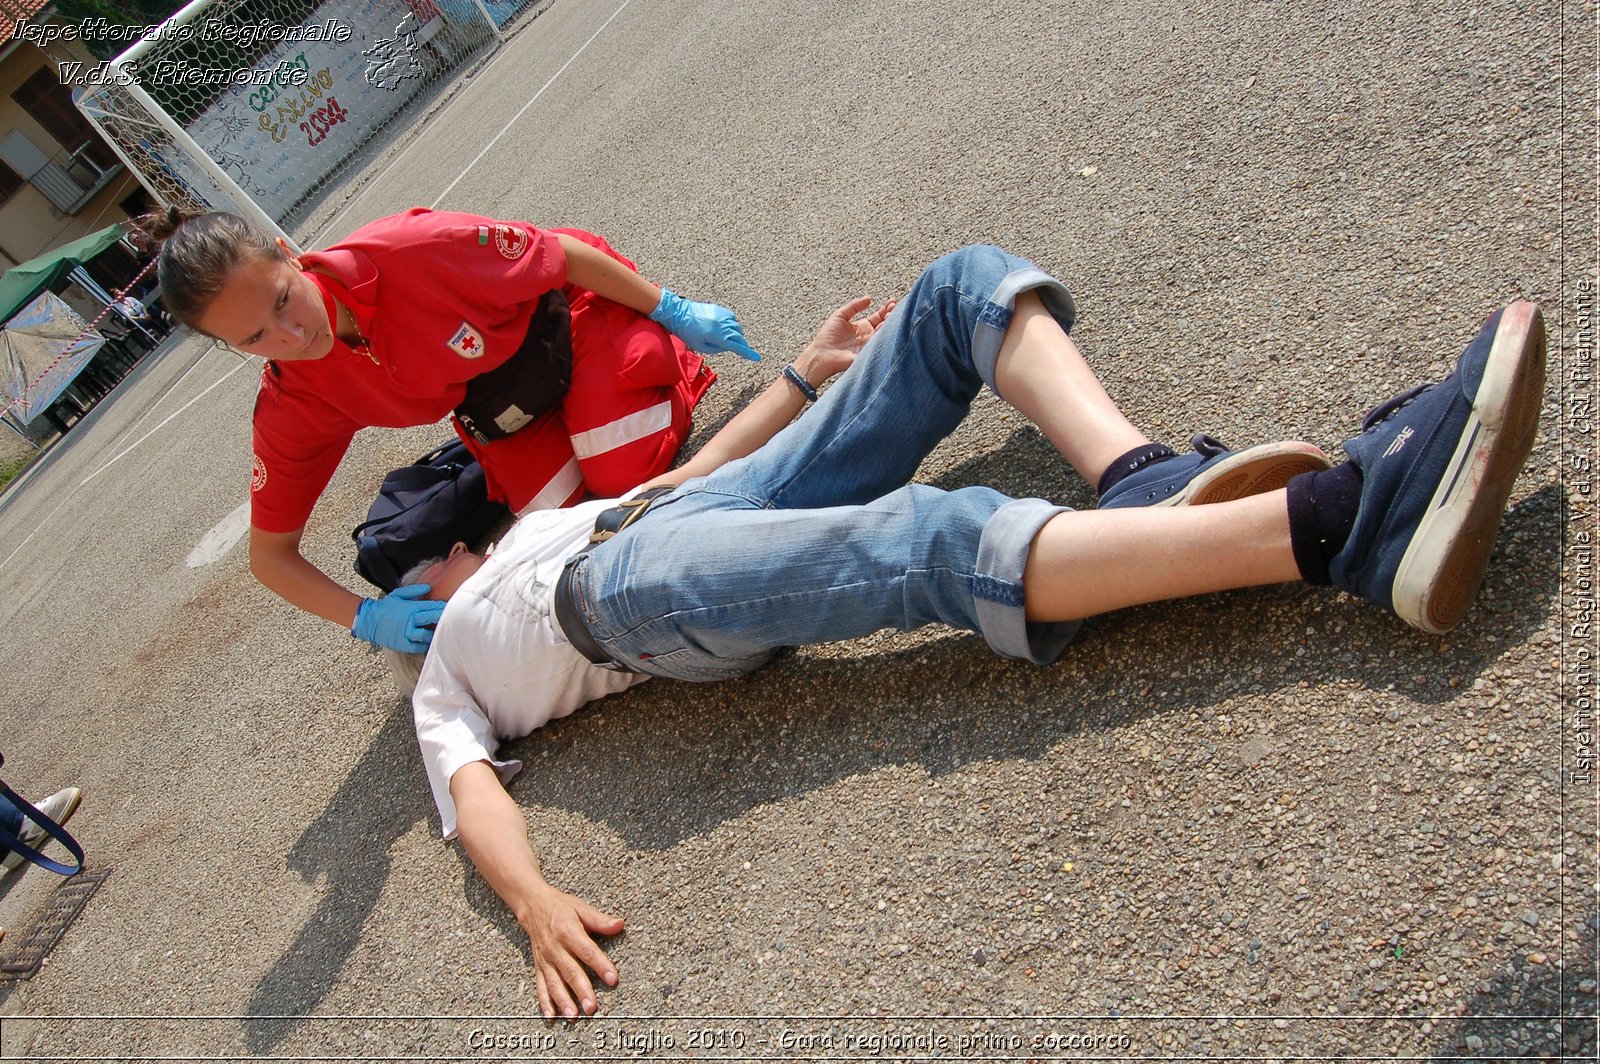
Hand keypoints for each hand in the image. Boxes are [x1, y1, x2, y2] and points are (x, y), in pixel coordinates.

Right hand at [351, 584, 443, 651]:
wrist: (368, 621)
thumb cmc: (385, 607)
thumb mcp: (398, 594)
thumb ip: (414, 590)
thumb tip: (429, 588)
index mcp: (411, 608)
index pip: (432, 607)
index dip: (442, 608)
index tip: (452, 607)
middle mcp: (410, 621)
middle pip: (432, 619)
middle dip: (443, 618)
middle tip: (453, 619)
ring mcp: (406, 634)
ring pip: (426, 635)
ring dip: (434, 634)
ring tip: (441, 632)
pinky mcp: (402, 644)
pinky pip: (418, 647)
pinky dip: (425, 645)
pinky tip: (430, 642)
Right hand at [521, 885, 625, 1019]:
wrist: (533, 906)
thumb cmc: (561, 908)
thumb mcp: (581, 908)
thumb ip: (600, 920)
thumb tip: (620, 924)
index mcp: (568, 932)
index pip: (587, 951)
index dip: (601, 965)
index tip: (613, 979)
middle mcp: (555, 948)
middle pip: (570, 971)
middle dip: (581, 990)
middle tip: (592, 1007)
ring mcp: (546, 960)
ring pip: (554, 983)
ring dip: (563, 1001)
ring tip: (573, 1016)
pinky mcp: (539, 967)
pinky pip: (541, 986)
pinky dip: (544, 1002)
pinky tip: (551, 1016)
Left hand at [649, 287, 761, 360]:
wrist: (679, 313)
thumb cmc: (688, 333)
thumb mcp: (702, 346)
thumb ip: (717, 348)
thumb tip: (728, 346)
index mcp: (718, 336)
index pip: (737, 347)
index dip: (748, 353)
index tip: (757, 358)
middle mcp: (723, 325)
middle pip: (739, 337)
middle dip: (741, 344)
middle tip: (742, 349)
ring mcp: (722, 315)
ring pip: (736, 327)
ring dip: (736, 334)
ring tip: (727, 338)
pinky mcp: (719, 309)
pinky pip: (731, 318)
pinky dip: (731, 324)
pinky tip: (725, 328)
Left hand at [795, 295, 896, 380]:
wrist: (822, 354)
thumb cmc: (827, 336)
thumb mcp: (840, 315)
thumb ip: (854, 306)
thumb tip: (869, 298)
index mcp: (862, 326)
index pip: (878, 316)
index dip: (886, 309)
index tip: (892, 302)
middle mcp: (868, 336)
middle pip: (885, 324)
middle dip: (891, 315)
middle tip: (895, 307)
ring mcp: (870, 345)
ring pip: (884, 333)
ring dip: (890, 324)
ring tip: (892, 314)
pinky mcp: (869, 353)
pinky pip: (880, 345)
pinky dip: (885, 337)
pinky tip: (887, 327)